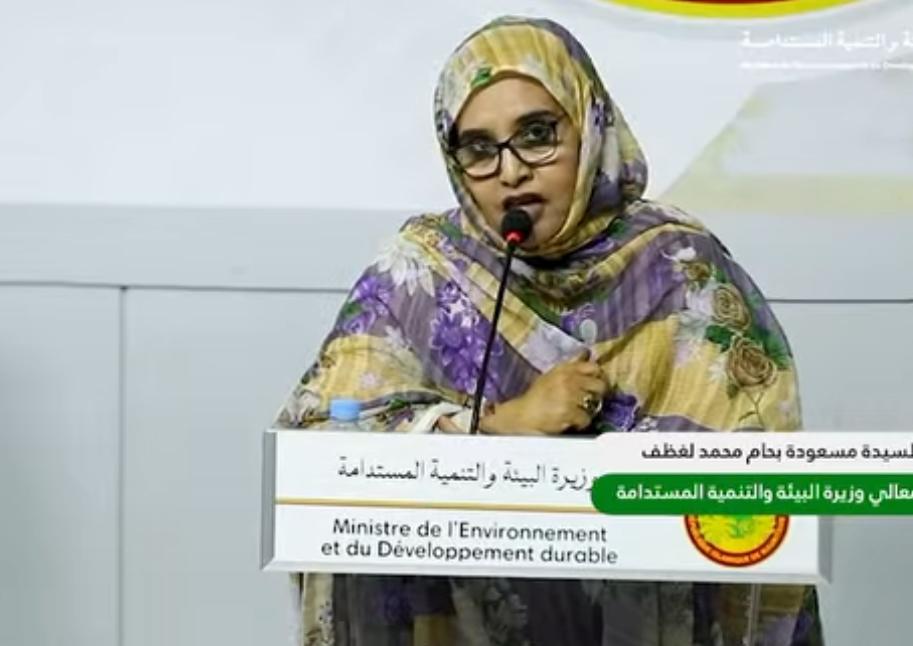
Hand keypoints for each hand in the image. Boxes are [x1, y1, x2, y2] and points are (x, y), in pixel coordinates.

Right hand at [480, 351, 606, 434]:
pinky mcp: (568, 412)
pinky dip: (580, 422)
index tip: (596, 384)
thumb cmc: (537, 396)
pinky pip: (586, 418)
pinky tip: (570, 420)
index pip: (593, 367)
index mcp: (564, 368)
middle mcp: (568, 379)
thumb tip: (587, 353)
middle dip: (597, 395)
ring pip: (594, 404)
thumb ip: (571, 367)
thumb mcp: (552, 375)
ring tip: (575, 411)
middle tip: (590, 401)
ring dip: (587, 410)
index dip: (598, 376)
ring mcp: (569, 396)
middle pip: (599, 385)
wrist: (524, 414)